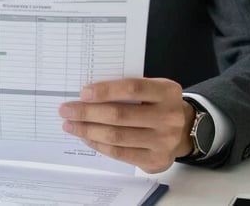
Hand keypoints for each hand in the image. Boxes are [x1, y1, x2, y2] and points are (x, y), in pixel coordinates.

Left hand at [58, 77, 194, 172]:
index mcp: (167, 91)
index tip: (82, 93)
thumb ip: (126, 89)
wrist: (184, 128)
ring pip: (117, 136)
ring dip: (88, 130)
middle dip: (87, 113)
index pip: (132, 88)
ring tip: (70, 125)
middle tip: (65, 110)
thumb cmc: (156, 103)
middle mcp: (169, 117)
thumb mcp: (151, 88)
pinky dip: (99, 144)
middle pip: (120, 115)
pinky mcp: (156, 160)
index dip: (106, 91)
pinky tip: (86, 137)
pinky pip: (120, 153)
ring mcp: (164, 141)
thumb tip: (86, 95)